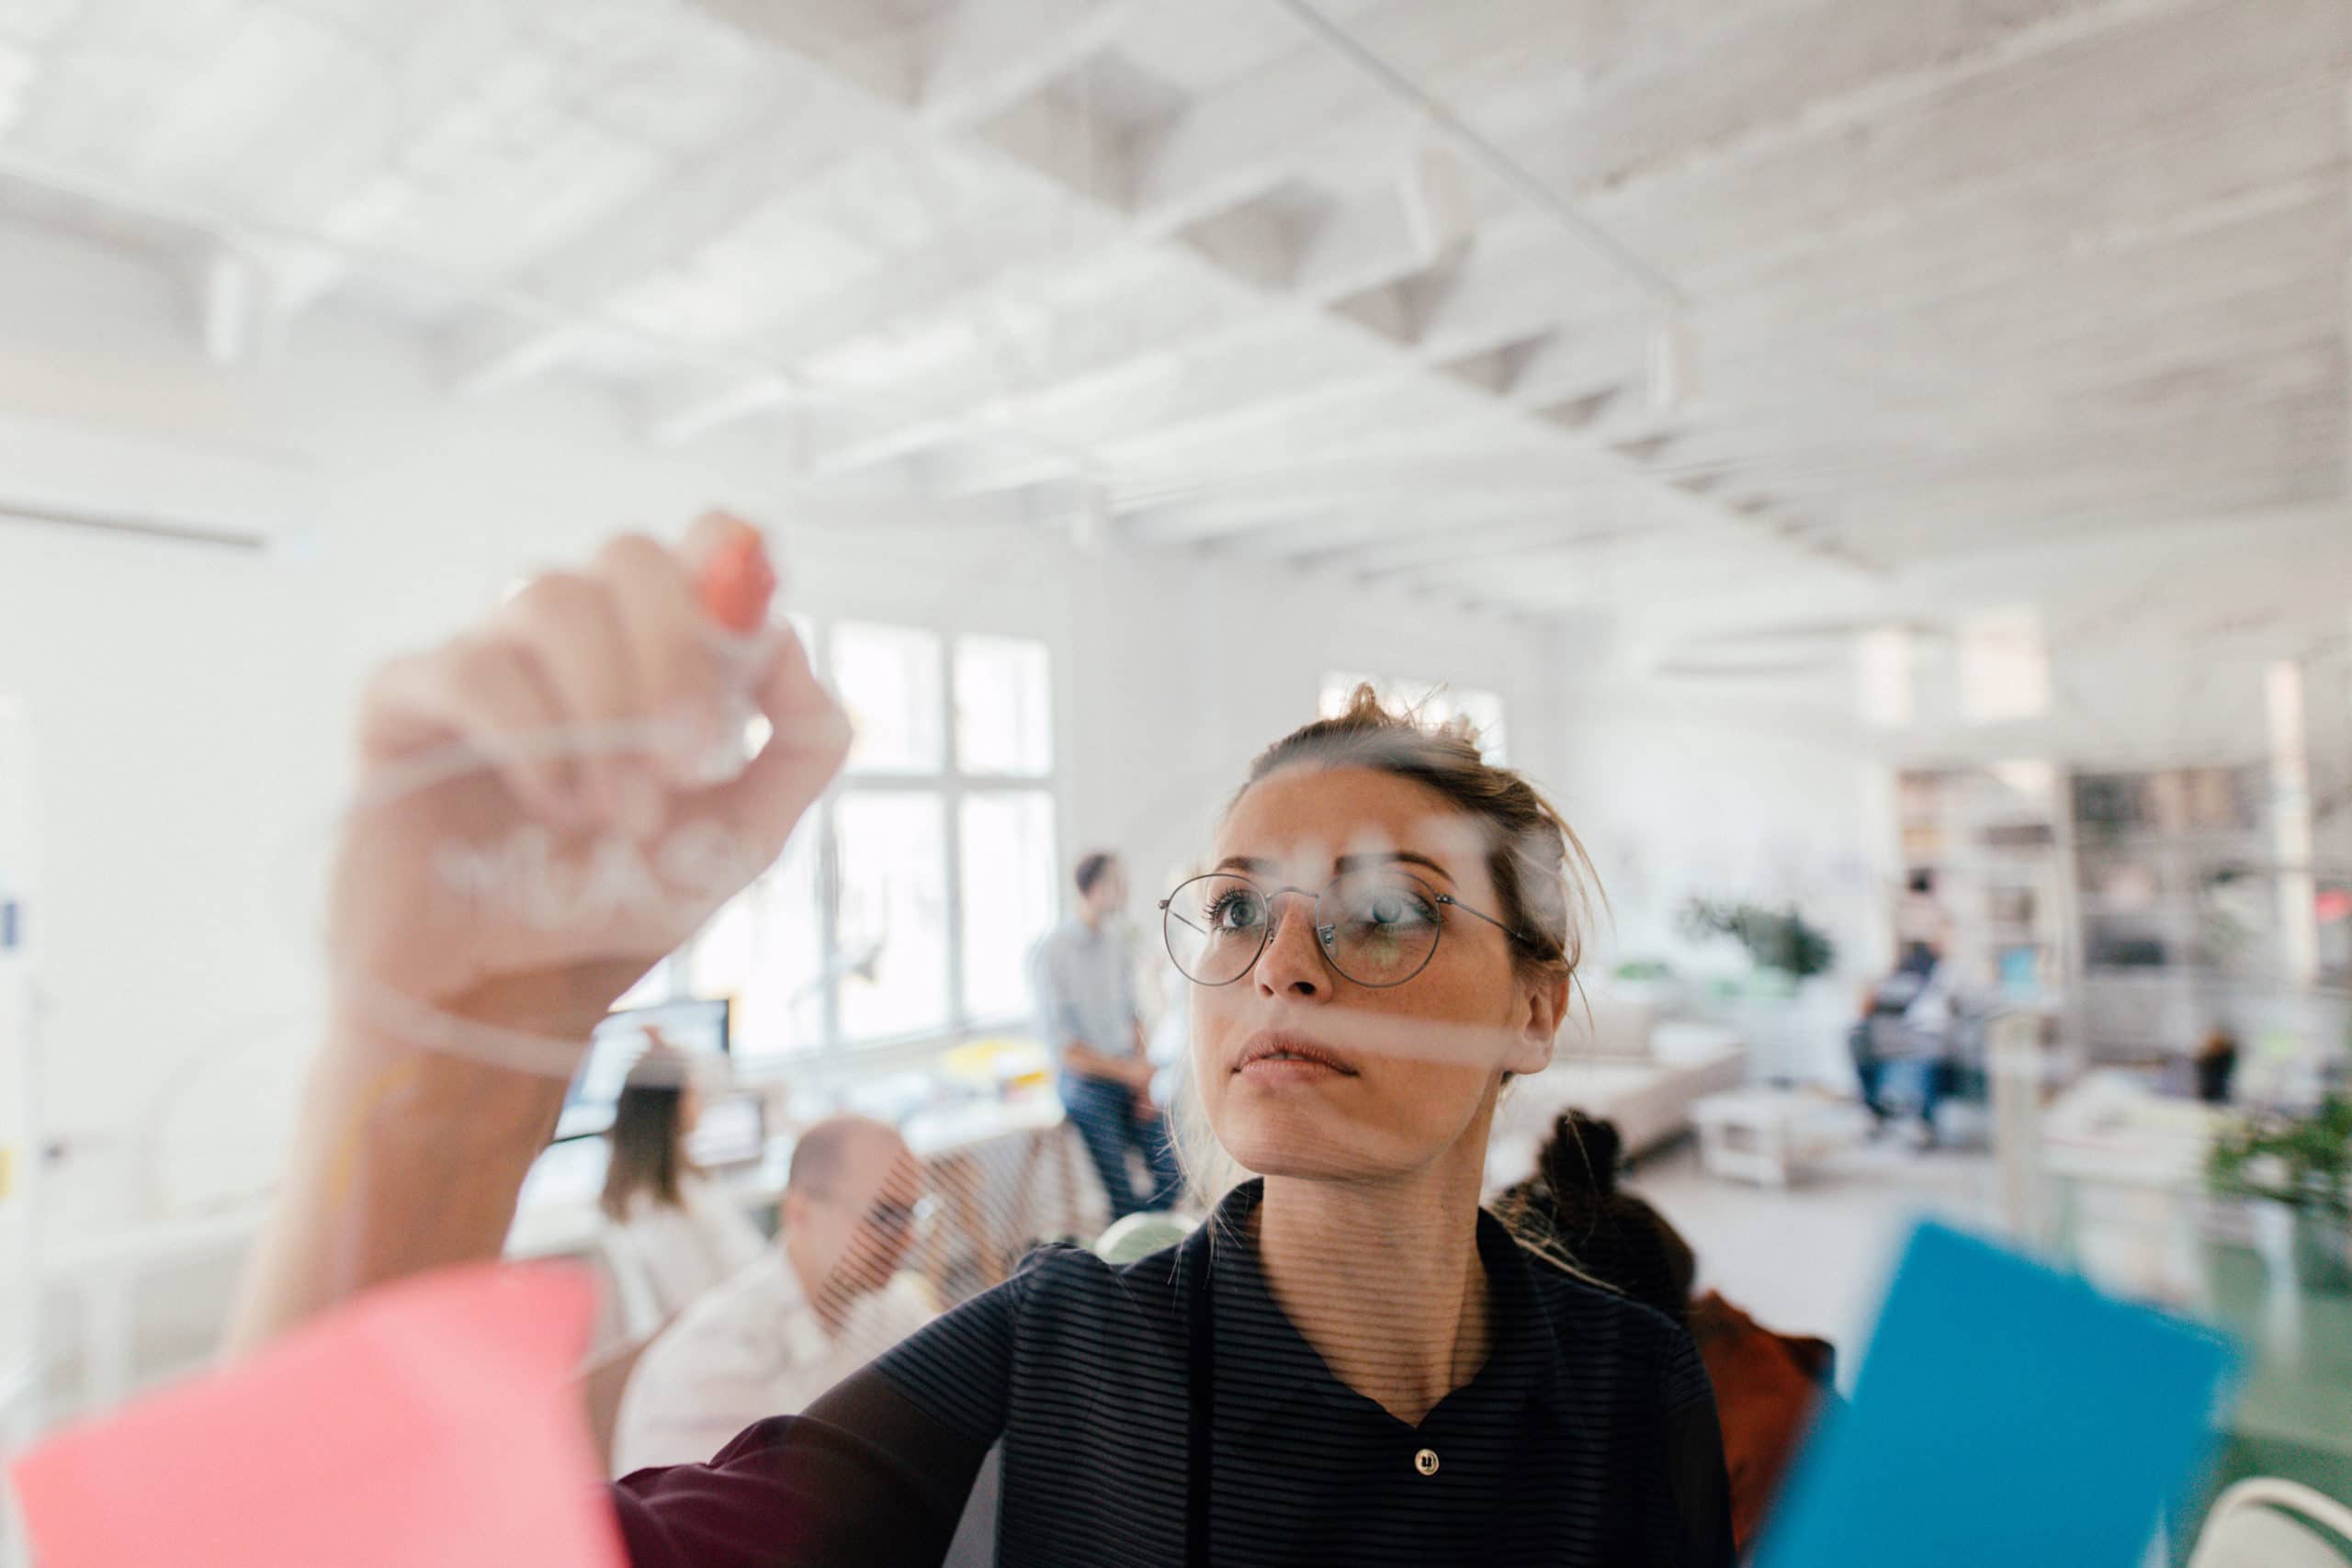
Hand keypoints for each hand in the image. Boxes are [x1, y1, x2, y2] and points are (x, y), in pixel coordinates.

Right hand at [329, 517, 849, 1055]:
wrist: (508, 995)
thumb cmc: (613, 906)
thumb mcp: (743, 837)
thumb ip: (800, 746)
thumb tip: (792, 649)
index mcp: (653, 650)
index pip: (701, 542)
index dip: (732, 572)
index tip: (750, 657)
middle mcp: (570, 638)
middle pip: (629, 556)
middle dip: (674, 659)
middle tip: (686, 766)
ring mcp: (485, 658)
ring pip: (551, 598)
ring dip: (604, 711)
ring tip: (616, 813)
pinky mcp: (404, 703)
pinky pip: (473, 668)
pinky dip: (532, 738)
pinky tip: (552, 806)